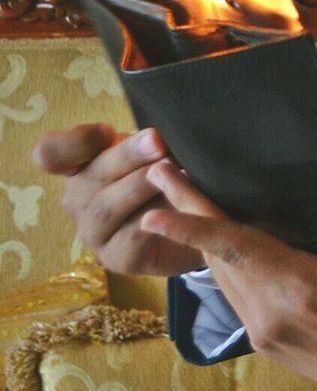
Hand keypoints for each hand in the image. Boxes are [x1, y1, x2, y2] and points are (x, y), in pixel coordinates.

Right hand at [32, 125, 204, 276]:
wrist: (191, 221)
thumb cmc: (164, 176)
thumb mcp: (153, 150)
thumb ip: (143, 141)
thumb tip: (153, 137)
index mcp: (79, 167)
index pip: (50, 153)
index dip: (73, 142)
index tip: (108, 132)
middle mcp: (78, 200)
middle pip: (90, 176)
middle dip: (127, 156)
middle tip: (158, 142)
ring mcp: (93, 233)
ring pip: (105, 208)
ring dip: (139, 187)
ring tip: (173, 170)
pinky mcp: (118, 258)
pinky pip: (131, 237)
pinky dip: (156, 218)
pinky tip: (177, 205)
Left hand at [143, 162, 316, 390]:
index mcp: (306, 292)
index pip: (238, 250)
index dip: (194, 226)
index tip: (156, 208)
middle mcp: (274, 316)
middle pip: (219, 257)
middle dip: (187, 215)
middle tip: (161, 173)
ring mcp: (267, 334)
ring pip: (222, 278)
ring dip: (198, 238)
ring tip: (176, 200)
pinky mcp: (268, 342)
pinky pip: (233, 294)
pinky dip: (218, 262)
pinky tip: (213, 242)